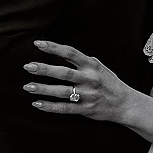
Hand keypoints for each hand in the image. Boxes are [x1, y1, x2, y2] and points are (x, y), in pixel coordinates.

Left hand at [24, 40, 140, 121]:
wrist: (124, 103)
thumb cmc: (109, 82)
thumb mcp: (99, 67)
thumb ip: (82, 61)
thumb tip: (61, 53)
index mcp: (92, 66)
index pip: (70, 53)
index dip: (54, 47)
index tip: (38, 44)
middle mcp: (89, 79)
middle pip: (63, 73)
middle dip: (44, 69)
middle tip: (28, 66)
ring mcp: (87, 95)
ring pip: (61, 92)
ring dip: (43, 89)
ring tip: (28, 86)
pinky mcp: (85, 109)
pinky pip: (64, 108)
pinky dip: (50, 107)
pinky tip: (37, 103)